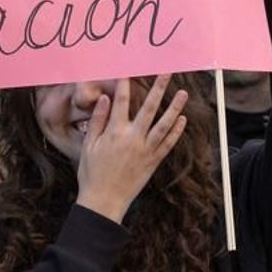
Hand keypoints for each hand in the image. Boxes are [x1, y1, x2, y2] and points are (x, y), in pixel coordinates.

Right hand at [74, 76, 188, 222]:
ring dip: (174, 107)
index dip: (125, 85)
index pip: (120, 102)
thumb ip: (97, 121)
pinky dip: (176, 131)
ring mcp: (145, 150)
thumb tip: (104, 100)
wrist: (104, 200)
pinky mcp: (153, 161)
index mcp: (114, 132)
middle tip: (167, 73)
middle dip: (158, 88)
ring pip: (163, 124)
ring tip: (183, 93)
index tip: (130, 71)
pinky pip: (168, 144)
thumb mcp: (88, 145)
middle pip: (148, 107)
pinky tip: (182, 119)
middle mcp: (132, 138)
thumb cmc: (92, 173)